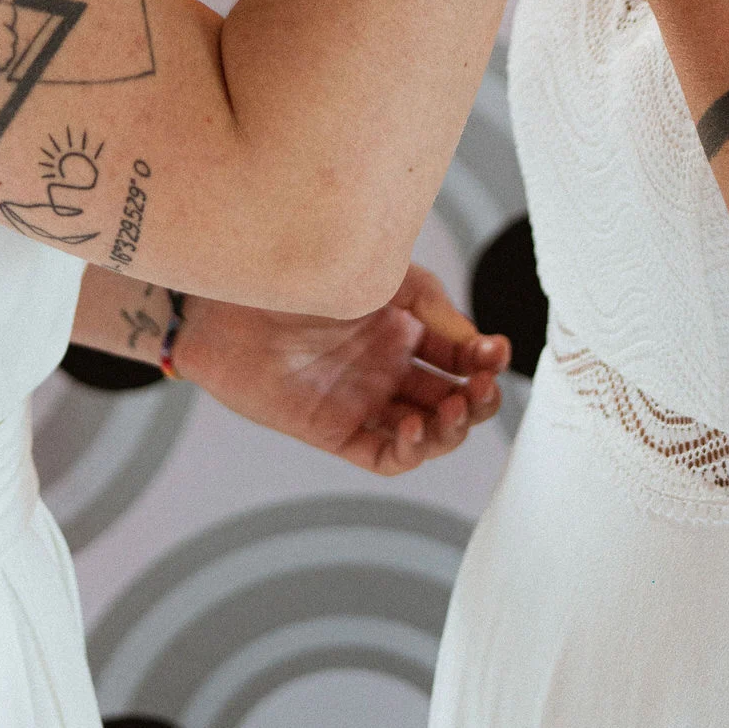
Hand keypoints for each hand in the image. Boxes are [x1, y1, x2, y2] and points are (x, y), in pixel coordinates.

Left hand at [173, 264, 510, 474]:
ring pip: (426, 434)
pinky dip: (408, 450)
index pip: (462, 357)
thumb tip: (476, 339)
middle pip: (452, 400)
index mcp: (404, 329)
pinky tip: (415, 427)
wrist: (233, 290)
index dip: (486, 360)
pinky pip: (382, 455)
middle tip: (481, 388)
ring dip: (451, 429)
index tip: (495, 352)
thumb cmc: (299, 273)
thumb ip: (430, 304)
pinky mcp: (333, 430)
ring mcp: (363, 401)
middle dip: (478, 399)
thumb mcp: (380, 274)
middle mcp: (389, 369)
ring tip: (453, 409)